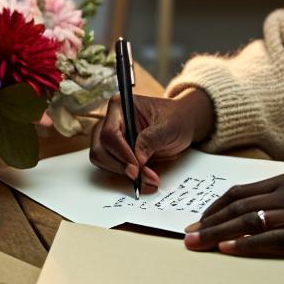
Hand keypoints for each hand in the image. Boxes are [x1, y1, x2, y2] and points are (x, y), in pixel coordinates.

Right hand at [89, 88, 213, 189]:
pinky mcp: (114, 150)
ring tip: (147, 177)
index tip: (136, 167)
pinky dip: (125, 174)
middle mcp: (111, 121)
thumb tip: (138, 159)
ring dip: (122, 172)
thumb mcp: (168, 126)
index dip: (121, 152)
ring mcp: (110, 137)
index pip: (110, 132)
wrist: (181, 124)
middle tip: (142, 176)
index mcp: (120, 106)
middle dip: (121, 166)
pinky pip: (110, 166)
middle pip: (101, 148)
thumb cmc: (175, 118)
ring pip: (102, 159)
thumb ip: (151, 140)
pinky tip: (142, 177)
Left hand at [185, 166, 283, 257]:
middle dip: (208, 221)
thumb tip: (264, 205)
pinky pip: (275, 240)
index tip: (199, 218)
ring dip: (218, 234)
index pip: (242, 190)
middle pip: (238, 206)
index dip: (216, 206)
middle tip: (186, 235)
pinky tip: (229, 250)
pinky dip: (248, 245)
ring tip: (196, 244)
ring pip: (250, 222)